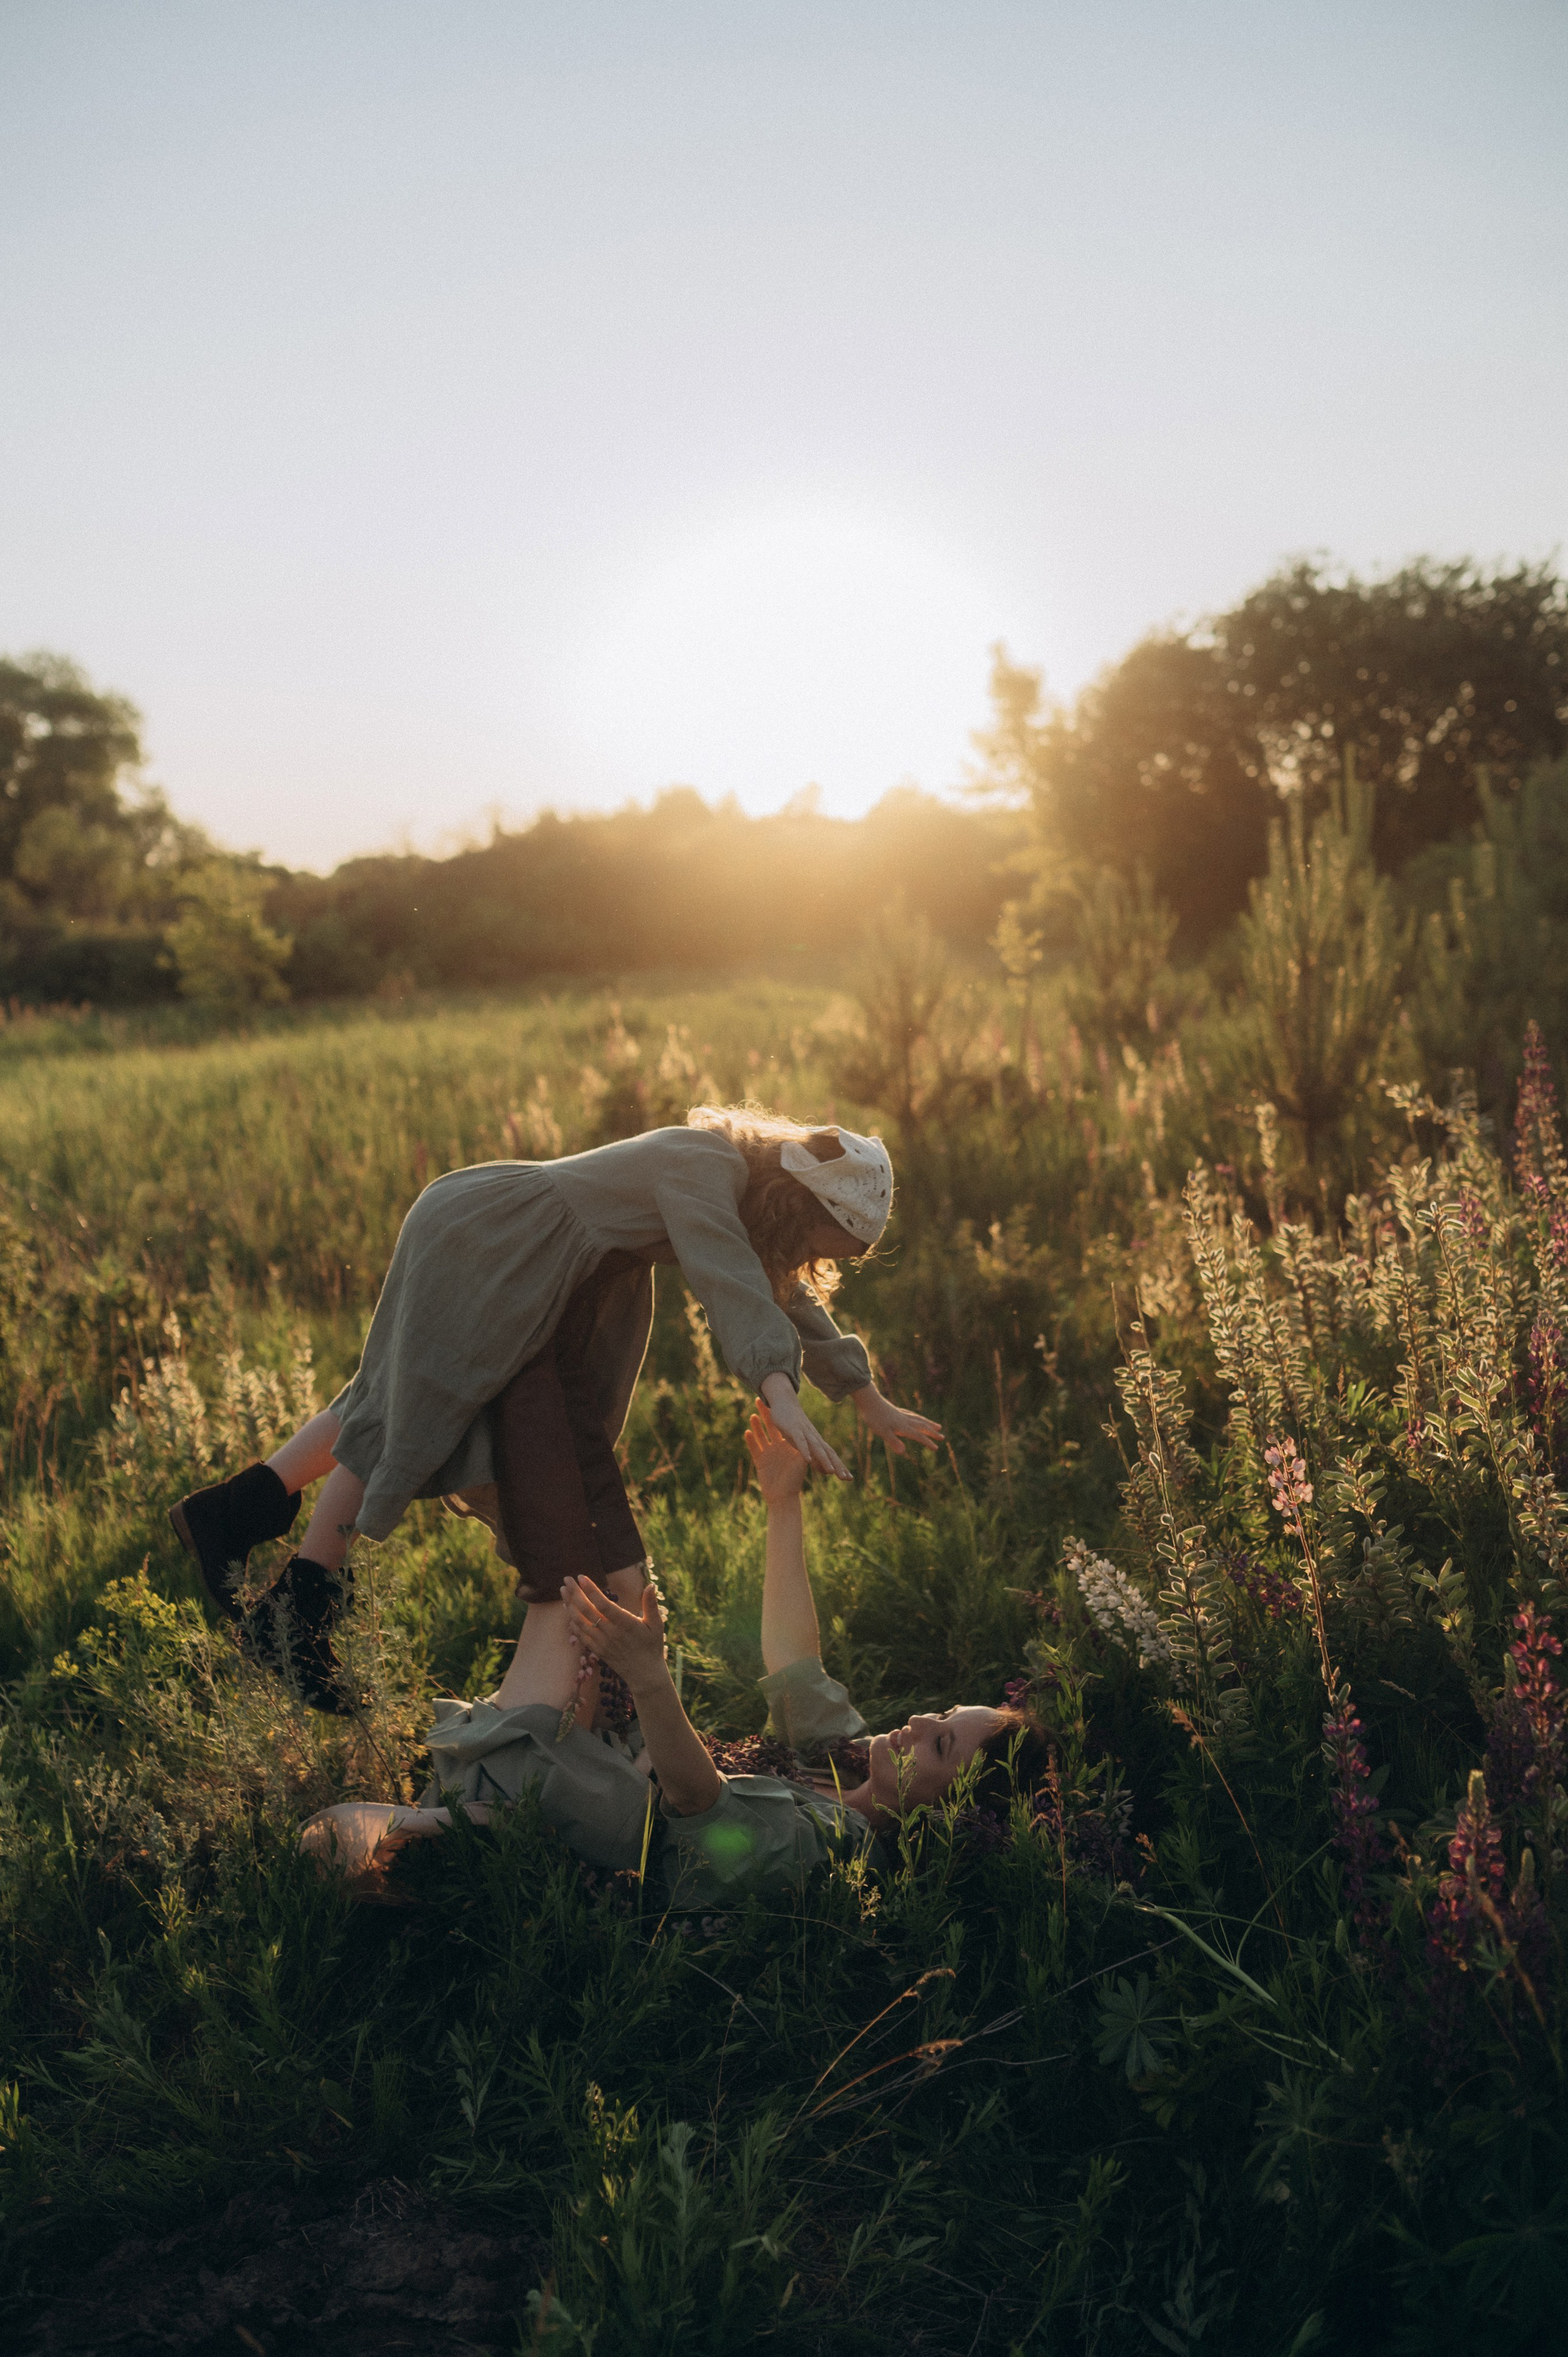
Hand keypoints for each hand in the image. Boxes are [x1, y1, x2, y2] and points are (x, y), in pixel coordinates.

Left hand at [562, 1575, 669, 1695]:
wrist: (645, 1674)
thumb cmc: (652, 1647)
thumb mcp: (657, 1625)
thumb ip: (651, 1604)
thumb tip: (651, 1584)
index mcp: (626, 1624)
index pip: (604, 1605)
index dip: (591, 1590)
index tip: (581, 1577)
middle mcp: (611, 1633)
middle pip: (587, 1611)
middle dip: (575, 1593)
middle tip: (567, 1579)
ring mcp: (602, 1643)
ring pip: (580, 1622)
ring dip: (569, 1605)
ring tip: (563, 1591)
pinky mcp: (597, 1650)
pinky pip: (581, 1635)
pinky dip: (572, 1622)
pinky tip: (568, 1610)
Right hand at [745, 1406, 807, 1502]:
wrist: (783, 1497)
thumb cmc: (794, 1480)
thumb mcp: (800, 1461)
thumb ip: (801, 1449)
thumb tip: (808, 1437)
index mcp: (789, 1445)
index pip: (784, 1426)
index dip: (780, 1415)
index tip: (778, 1402)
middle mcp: (778, 1447)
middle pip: (771, 1427)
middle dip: (766, 1414)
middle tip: (760, 1400)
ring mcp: (768, 1453)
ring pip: (761, 1435)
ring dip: (757, 1425)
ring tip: (753, 1414)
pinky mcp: (759, 1461)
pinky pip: (754, 1448)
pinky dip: (751, 1440)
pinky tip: (747, 1431)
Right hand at [759, 1372, 849, 1479]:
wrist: (785, 1402)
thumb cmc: (794, 1424)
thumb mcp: (803, 1442)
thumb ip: (812, 1455)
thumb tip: (822, 1469)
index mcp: (817, 1441)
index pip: (831, 1455)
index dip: (840, 1466)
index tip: (849, 1478)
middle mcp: (814, 1437)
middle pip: (828, 1453)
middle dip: (838, 1466)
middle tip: (847, 1479)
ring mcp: (805, 1433)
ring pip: (817, 1448)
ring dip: (824, 1460)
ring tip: (831, 1472)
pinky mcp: (793, 1429)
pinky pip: (800, 1442)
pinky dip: (805, 1450)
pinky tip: (807, 1460)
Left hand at [852, 1384, 943, 1456]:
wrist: (869, 1400)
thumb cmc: (874, 1417)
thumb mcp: (882, 1432)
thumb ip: (893, 1441)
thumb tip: (903, 1452)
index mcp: (903, 1426)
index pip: (918, 1435)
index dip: (928, 1442)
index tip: (937, 1448)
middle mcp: (905, 1420)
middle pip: (922, 1426)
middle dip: (932, 1433)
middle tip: (943, 1437)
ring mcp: (901, 1414)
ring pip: (919, 1419)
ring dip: (929, 1424)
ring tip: (937, 1426)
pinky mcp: (896, 1411)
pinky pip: (912, 1415)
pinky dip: (919, 1418)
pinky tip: (917, 1418)